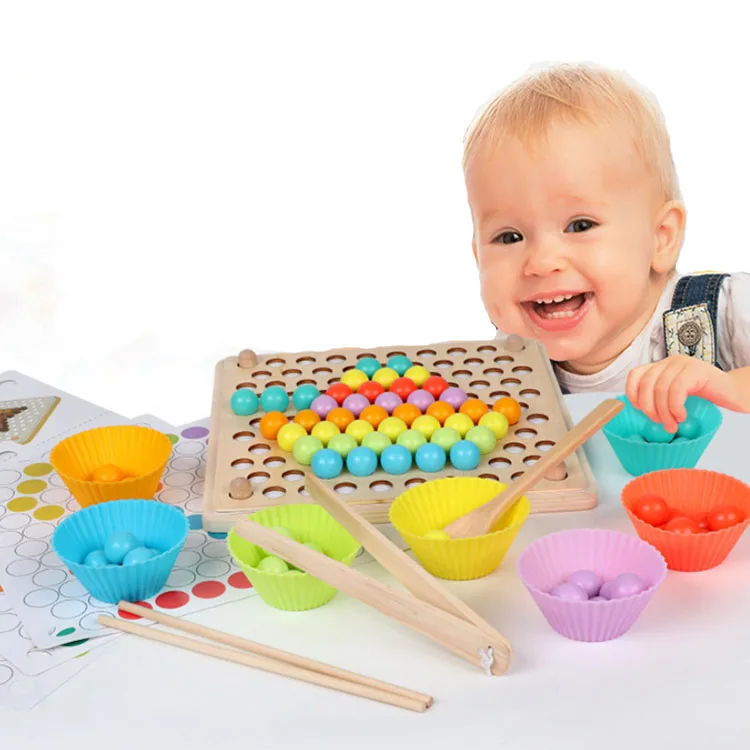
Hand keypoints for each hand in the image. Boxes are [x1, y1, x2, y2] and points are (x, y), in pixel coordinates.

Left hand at [626, 355, 740, 432]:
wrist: (732, 392)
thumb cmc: (704, 397)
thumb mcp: (675, 395)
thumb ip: (658, 397)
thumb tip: (639, 411)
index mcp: (660, 367)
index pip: (635, 374)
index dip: (632, 393)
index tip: (639, 410)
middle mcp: (669, 362)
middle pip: (646, 384)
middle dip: (649, 408)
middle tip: (659, 422)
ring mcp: (682, 364)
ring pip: (661, 389)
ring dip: (664, 412)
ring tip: (672, 424)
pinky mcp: (695, 370)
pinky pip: (676, 390)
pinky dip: (675, 407)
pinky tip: (682, 416)